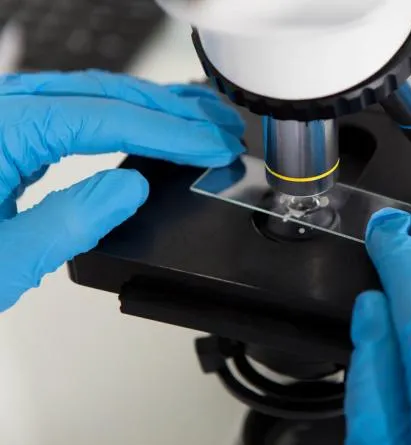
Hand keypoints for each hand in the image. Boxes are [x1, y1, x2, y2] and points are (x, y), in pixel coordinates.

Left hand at [0, 70, 244, 311]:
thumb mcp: (4, 262)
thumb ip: (71, 221)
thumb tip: (132, 187)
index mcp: (0, 132)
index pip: (105, 118)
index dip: (170, 133)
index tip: (213, 145)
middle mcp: (4, 110)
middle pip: (107, 93)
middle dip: (174, 110)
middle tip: (223, 127)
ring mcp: (11, 115)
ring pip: (98, 94)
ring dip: (157, 106)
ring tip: (204, 119)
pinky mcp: (18, 129)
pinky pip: (84, 108)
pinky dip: (129, 114)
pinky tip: (155, 124)